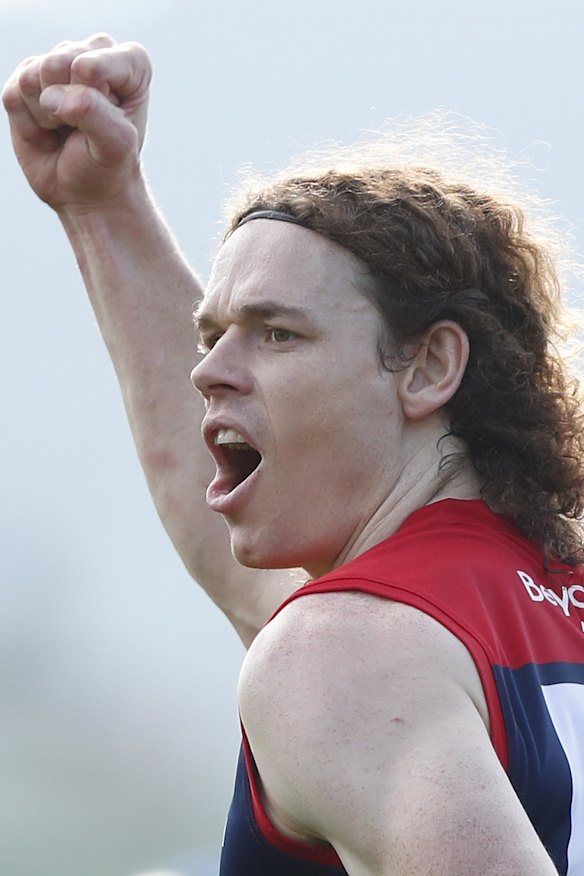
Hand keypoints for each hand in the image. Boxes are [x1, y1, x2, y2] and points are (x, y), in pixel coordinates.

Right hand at [2, 33, 151, 210]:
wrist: (86, 196)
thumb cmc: (108, 166)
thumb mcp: (115, 144)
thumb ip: (93, 112)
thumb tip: (51, 96)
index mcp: (128, 64)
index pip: (100, 55)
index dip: (95, 87)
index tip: (109, 117)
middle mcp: (90, 55)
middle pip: (59, 62)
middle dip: (68, 105)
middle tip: (83, 130)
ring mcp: (53, 67)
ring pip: (32, 77)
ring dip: (48, 117)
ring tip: (66, 131)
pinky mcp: (23, 84)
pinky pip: (13, 96)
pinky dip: (28, 125)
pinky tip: (47, 134)